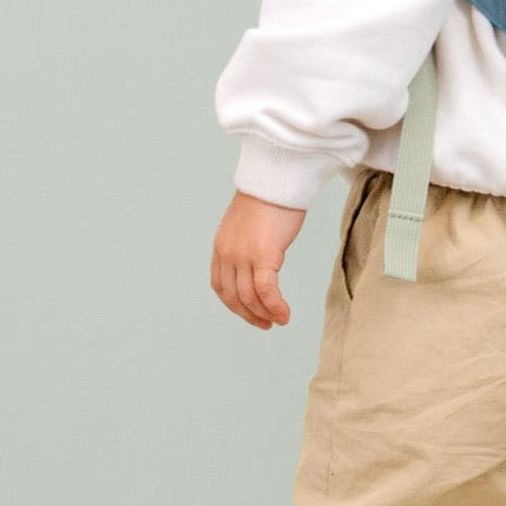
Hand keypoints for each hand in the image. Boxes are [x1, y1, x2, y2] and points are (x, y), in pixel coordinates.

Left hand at [211, 190, 306, 329]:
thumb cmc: (268, 201)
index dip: (234, 305)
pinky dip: (275, 306)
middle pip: (233, 296)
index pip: (220, 285)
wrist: (276, 181)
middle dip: (249, 314)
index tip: (249, 313)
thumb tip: (258, 261)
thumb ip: (246, 246)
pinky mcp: (263, 255)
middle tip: (265, 324)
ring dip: (264, 314)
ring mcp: (243, 256)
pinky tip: (285, 314)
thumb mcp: (248, 227)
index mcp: (221, 247)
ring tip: (279, 321)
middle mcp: (227, 254)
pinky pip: (266, 291)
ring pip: (249, 297)